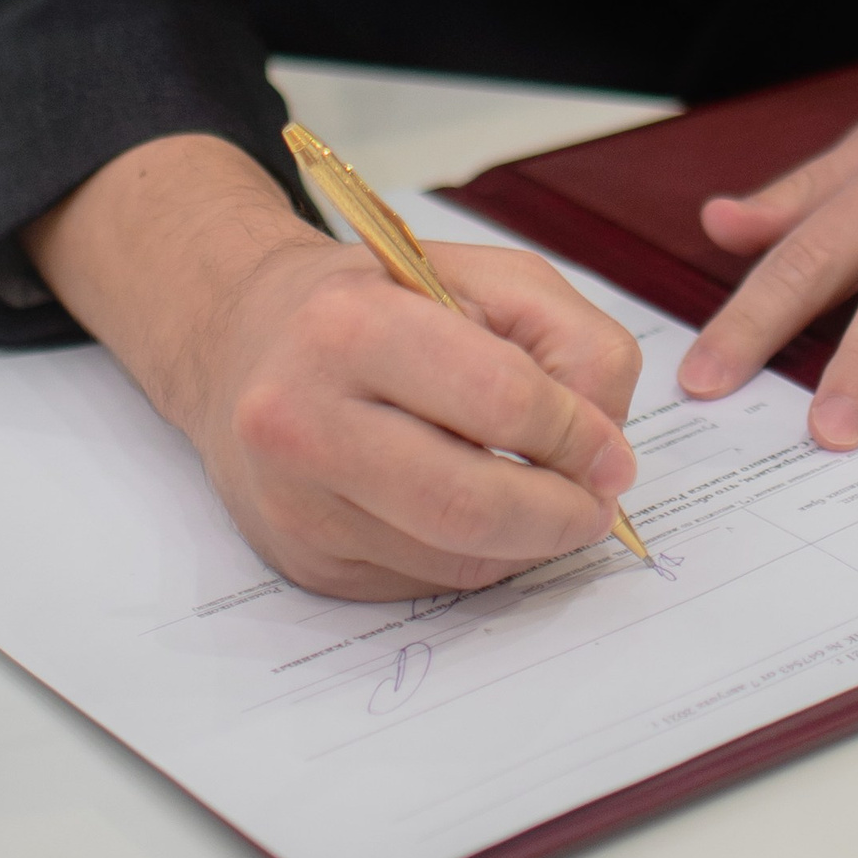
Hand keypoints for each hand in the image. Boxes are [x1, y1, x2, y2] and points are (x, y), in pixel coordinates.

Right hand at [29, 136, 643, 596]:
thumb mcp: (487, 277)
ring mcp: (296, 505)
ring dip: (527, 542)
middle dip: (559, 514)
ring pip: (453, 561)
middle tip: (599, 503)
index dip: (575, 435)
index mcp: (350, 326)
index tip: (612, 451)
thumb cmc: (382, 301)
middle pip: (468, 506)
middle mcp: (304, 422)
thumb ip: (570, 341)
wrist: (244, 342)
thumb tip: (605, 450)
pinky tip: (478, 510)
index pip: (496, 399)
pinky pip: (423, 581)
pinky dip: (477, 557)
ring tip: (546, 498)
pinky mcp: (304, 563)